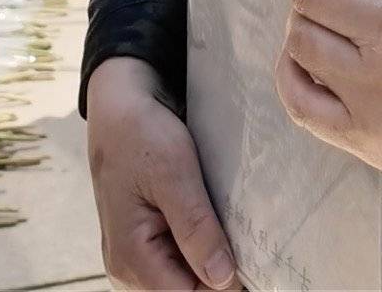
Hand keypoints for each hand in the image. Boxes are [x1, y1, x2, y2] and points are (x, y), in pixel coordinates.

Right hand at [87, 57, 238, 290]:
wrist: (120, 107)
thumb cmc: (141, 134)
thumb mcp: (173, 174)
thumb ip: (195, 228)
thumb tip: (222, 279)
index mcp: (130, 258)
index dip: (225, 285)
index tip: (260, 264)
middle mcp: (127, 268)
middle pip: (186, 290)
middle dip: (221, 273)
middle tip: (256, 245)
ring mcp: (135, 257)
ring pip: (185, 277)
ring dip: (214, 260)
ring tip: (241, 232)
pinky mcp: (146, 242)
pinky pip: (179, 260)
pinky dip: (203, 248)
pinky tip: (222, 227)